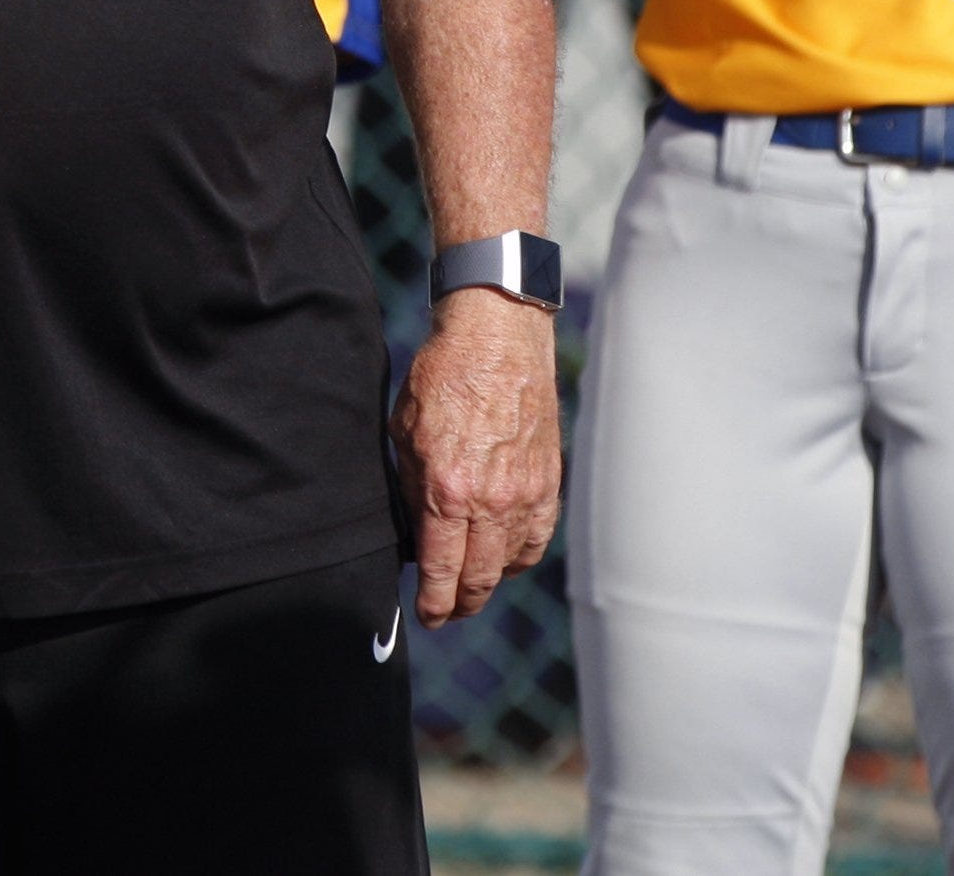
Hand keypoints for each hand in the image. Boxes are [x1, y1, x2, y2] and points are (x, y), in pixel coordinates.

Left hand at [390, 288, 560, 625]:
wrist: (497, 337)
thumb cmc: (443, 376)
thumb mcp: (404, 433)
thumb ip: (411, 489)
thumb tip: (415, 535)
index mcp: (447, 490)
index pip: (441, 569)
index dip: (433, 602)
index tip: (428, 615)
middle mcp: (491, 500)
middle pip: (479, 578)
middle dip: (460, 603)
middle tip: (447, 612)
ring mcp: (526, 493)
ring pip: (510, 564)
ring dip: (490, 583)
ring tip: (473, 589)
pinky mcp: (549, 480)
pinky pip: (538, 538)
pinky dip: (520, 556)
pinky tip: (505, 558)